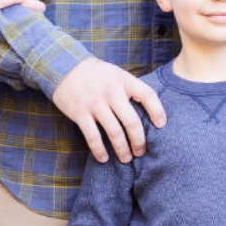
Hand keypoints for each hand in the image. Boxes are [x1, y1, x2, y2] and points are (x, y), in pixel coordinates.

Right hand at [52, 57, 168, 163]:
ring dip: (122, 149)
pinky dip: (99, 150)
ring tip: (126, 159)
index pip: (147, 95)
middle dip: (139, 141)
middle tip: (141, 152)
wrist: (64, 66)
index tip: (161, 125)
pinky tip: (104, 158)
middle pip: (132, 122)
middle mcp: (111, 92)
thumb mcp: (116, 73)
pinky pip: (93, 136)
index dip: (157, 111)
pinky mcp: (80, 113)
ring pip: (114, 132)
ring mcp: (95, 103)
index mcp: (123, 80)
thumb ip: (130, 89)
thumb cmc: (95, 74)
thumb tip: (149, 111)